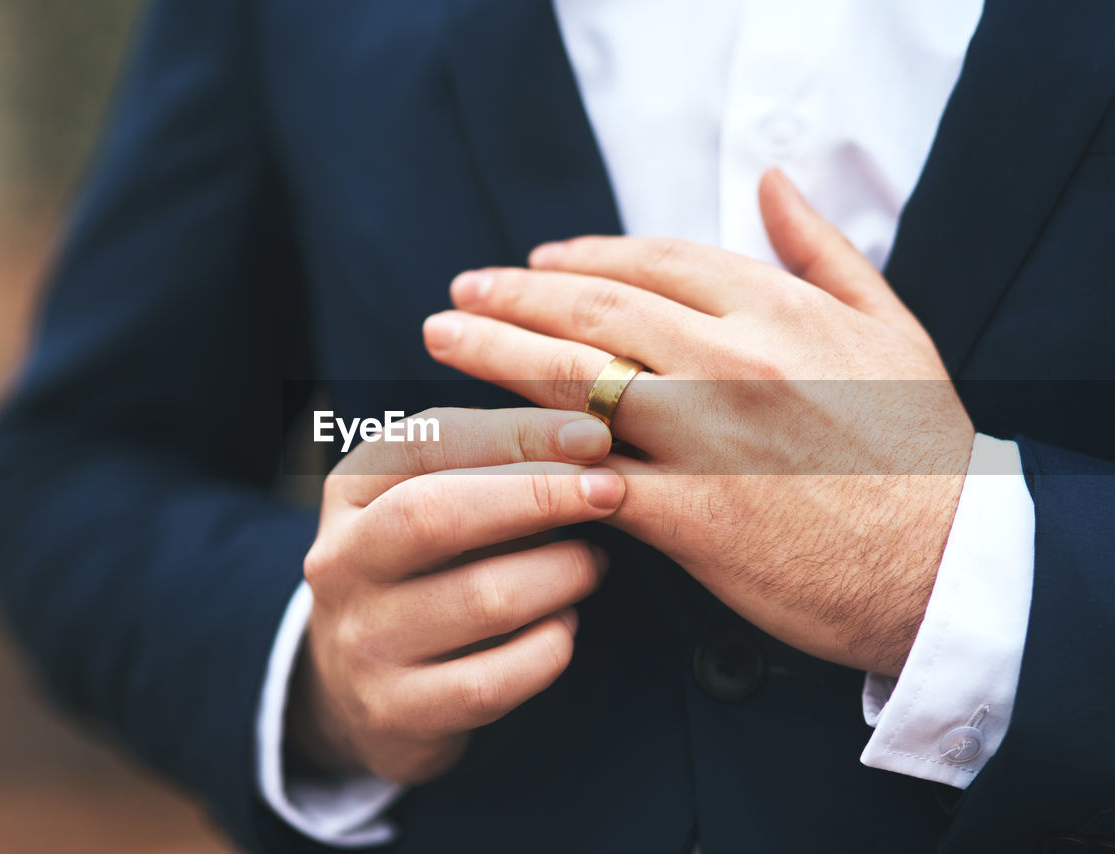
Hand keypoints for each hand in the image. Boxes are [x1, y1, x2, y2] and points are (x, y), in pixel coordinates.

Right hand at [289, 408, 623, 783]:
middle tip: (609, 491)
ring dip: (560, 573)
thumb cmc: (418, 570)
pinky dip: (548, 647)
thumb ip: (490, 464)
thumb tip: (589, 442)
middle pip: (437, 512)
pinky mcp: (396, 712)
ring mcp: (363, 642)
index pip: (428, 441)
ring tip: (591, 564)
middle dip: (538, 494)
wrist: (352, 691)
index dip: (516, 434)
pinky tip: (563, 627)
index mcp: (348, 492)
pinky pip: (494, 679)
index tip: (593, 435)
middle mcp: (340, 563)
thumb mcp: (424, 501)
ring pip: (481, 598)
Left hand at [423, 169, 974, 675]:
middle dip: (513, 295)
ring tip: (445, 339)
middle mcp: (731, 362)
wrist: (944, 569)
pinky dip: (529, 461)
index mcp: (777, 311)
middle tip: (460, 291)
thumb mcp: (890, 327)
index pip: (653, 262)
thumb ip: (822, 250)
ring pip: (575, 383)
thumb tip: (772, 181)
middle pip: (595, 311)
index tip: (533, 262)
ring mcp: (704, 437)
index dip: (582, 257)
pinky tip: (482, 449)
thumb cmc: (920, 450)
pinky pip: (584, 477)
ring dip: (496, 355)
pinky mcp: (687, 515)